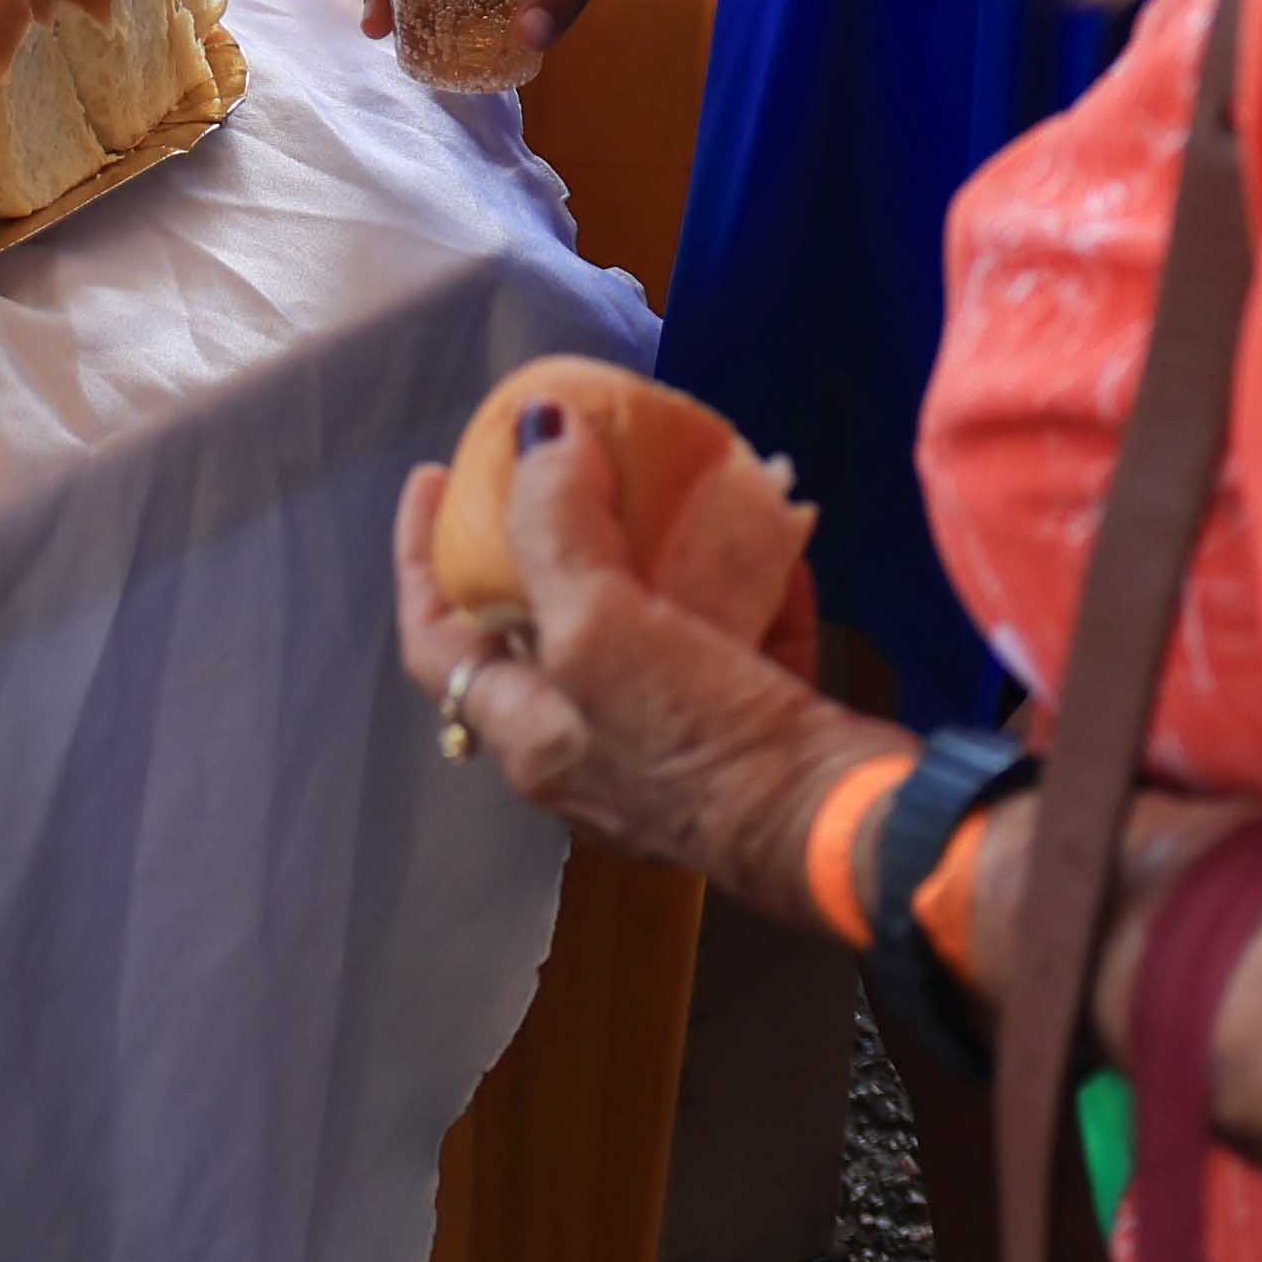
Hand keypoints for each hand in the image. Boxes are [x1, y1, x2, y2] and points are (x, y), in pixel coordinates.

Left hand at [385, 393, 854, 889]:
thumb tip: (540, 430)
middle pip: (545, 620)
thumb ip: (557, 528)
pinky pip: (733, 638)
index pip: (437, 639)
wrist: (840, 831)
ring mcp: (673, 739)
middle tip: (570, 459)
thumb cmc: (696, 739)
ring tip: (675, 472)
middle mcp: (590, 744)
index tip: (434, 474)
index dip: (420, 556)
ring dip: (661, 545)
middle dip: (558, 532)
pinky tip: (769, 526)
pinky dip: (745, 581)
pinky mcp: (751, 727)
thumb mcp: (602, 628)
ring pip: (646, 621)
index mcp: (531, 734)